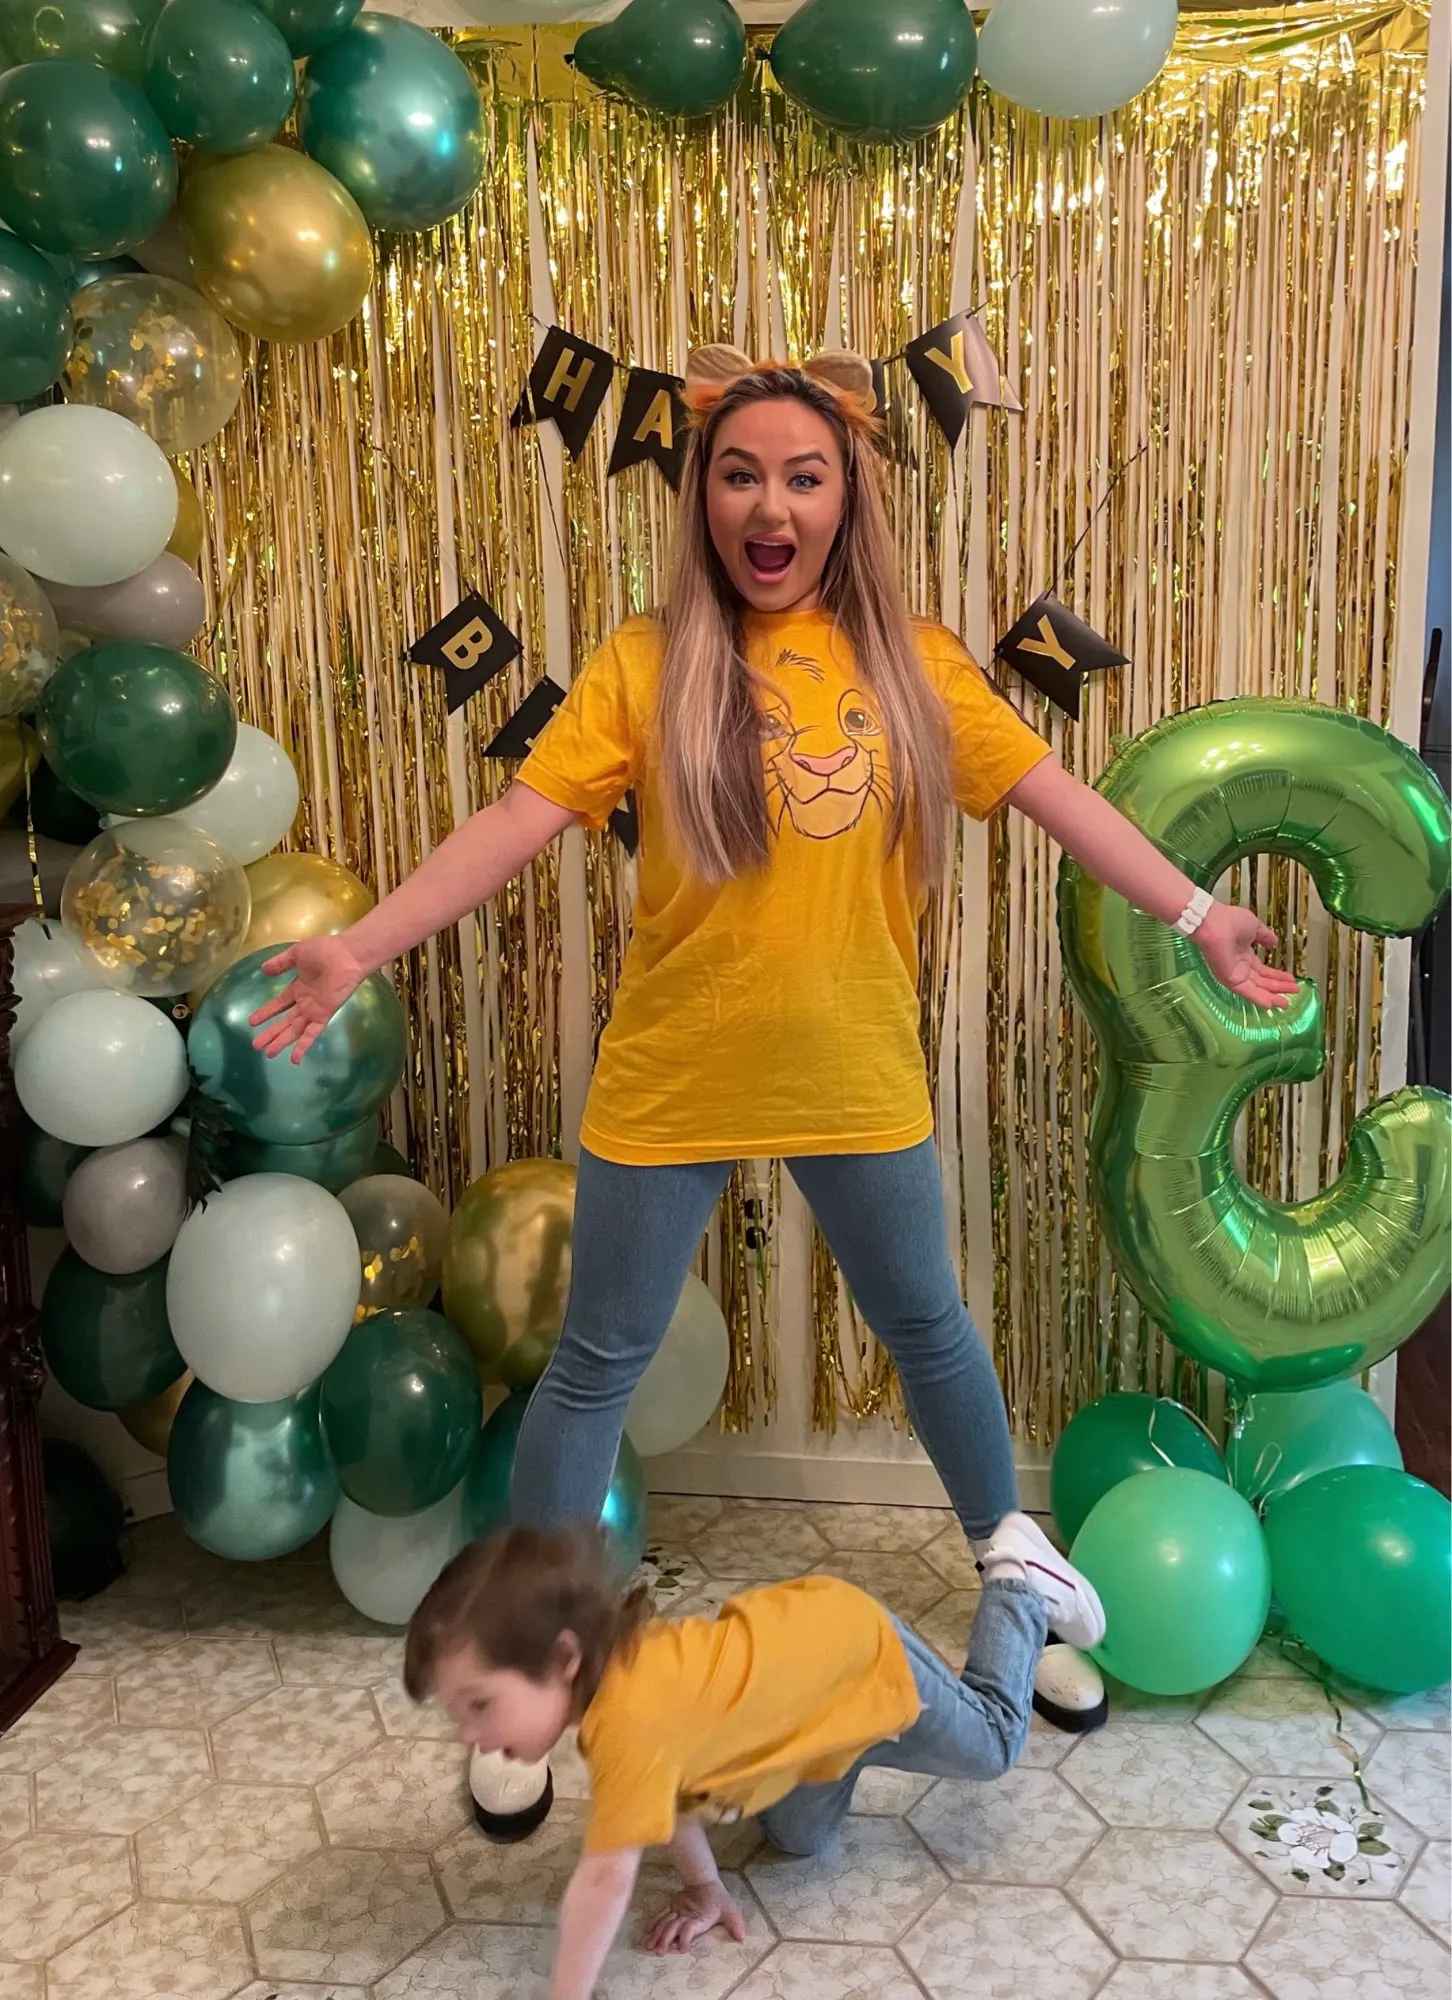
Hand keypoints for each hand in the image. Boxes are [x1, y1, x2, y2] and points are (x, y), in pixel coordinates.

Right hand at [248, 935, 365, 1062]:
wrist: (345, 955)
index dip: (266, 1013)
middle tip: (255, 1045)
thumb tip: (263, 969)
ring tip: (268, 1053)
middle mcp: (305, 1002)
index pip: (279, 1005)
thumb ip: (280, 963)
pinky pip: (312, 1033)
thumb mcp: (297, 954)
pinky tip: (294, 1058)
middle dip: (270, 1033)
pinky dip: (304, 1045)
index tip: (252, 1022)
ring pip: (294, 1030)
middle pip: (285, 1022)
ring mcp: (314, 1010)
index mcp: (299, 988)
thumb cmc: (324, 951)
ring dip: (281, 1042)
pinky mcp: (323, 1015)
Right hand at [639, 1882, 745, 1956]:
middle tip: (658, 1952)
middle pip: (673, 1927)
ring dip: (656, 1934)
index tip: (682, 1949)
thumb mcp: (729, 1910)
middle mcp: (685, 1914)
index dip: (685, 1938)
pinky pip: (660, 1915)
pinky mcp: (671, 1906)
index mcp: (699, 1918)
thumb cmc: (718, 1898)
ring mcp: (677, 1910)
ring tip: (648, 1946)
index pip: (690, 1928)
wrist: (704, 1880)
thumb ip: (735, 1923)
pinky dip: (653, 1923)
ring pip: (664, 1922)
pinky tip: (646, 1932)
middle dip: (665, 1940)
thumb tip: (742, 1937)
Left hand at [1193, 903, 1300, 1009]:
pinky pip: (1247, 992)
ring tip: (1287, 1002)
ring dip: (1272, 996)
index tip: (1292, 979)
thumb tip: (1274, 942)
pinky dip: (1259, 998)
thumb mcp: (1254, 927)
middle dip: (1279, 987)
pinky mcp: (1230, 980)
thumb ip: (1265, 936)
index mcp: (1244, 954)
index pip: (1263, 970)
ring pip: (1257, 989)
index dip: (1277, 976)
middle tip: (1295, 991)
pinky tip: (1272, 1004)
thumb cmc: (1231, 921)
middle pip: (1262, 982)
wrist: (1213, 923)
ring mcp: (1235, 974)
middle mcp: (1240, 967)